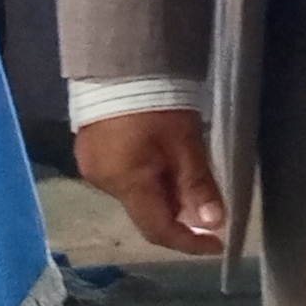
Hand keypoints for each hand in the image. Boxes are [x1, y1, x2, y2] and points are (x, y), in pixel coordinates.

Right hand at [77, 110, 226, 253]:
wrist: (121, 61)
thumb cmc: (157, 103)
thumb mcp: (186, 144)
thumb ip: (198, 186)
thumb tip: (214, 223)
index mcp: (125, 183)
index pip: (158, 230)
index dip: (189, 242)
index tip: (215, 244)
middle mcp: (102, 182)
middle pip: (145, 212)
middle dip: (178, 213)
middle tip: (206, 203)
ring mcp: (91, 165)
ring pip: (134, 194)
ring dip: (162, 194)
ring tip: (186, 176)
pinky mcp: (89, 150)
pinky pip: (123, 177)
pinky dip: (146, 178)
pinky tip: (162, 162)